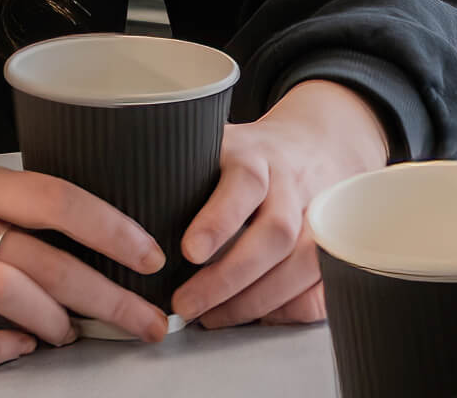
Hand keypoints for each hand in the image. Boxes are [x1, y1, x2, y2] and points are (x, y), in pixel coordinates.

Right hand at [0, 128, 171, 364]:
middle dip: (107, 296)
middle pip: (44, 259)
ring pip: (4, 296)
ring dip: (52, 324)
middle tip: (147, 322)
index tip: (152, 256)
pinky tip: (13, 350)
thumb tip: (76, 236)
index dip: (113, 228)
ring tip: (70, 337)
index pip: (57, 198)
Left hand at [170, 80, 389, 328]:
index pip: (244, 182)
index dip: (219, 218)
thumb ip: (176, 165)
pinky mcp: (332, 248)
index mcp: (254, 153)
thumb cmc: (242, 152)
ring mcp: (316, 216)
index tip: (189, 250)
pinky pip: (320, 287)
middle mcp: (289, 184)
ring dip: (255, 300)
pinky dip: (289, 309)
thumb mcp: (209, 140)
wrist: (311, 143)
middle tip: (186, 303)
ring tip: (210, 317)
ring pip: (300, 265)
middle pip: (275, 233)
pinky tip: (254, 317)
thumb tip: (124, 208)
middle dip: (230, 277)